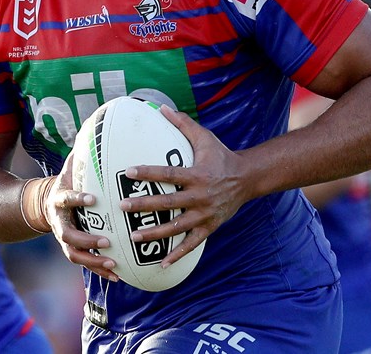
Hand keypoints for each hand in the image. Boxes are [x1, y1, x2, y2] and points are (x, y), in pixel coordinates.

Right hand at [40, 150, 119, 280]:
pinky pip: (87, 263)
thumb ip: (83, 151)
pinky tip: (119, 275)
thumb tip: (100, 121)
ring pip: (76, 255)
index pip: (66, 200)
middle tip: (106, 241)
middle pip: (68, 236)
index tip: (92, 199)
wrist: (45, 204)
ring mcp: (65, 238)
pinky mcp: (74, 249)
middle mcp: (60, 222)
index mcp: (59, 200)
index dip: (77, 200)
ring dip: (94, 261)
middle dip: (87, 240)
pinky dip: (101, 270)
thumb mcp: (71, 165)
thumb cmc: (67, 180)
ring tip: (114, 264)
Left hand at [119, 105, 250, 267]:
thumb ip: (182, 124)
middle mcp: (200, 196)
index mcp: (197, 175)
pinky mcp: (210, 227)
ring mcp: (205, 215)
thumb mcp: (205, 138)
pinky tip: (161, 264)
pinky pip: (192, 244)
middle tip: (122, 207)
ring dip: (155, 234)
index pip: (169, 174)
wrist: (248, 179)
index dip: (148, 173)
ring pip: (177, 227)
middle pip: (169, 203)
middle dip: (144, 206)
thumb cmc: (221, 156)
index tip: (127, 172)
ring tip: (132, 237)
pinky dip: (177, 255)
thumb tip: (161, 108)